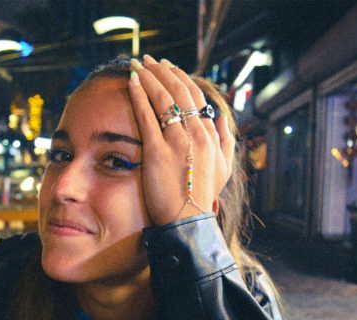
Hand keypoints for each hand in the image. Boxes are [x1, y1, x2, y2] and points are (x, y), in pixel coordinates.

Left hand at [128, 55, 234, 224]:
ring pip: (163, 99)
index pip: (195, 97)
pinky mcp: (158, 152)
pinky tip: (132, 82)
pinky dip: (139, 95)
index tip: (168, 67)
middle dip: (162, 71)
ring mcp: (177, 142)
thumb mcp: (223, 168)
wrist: (189, 223)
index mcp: (210, 136)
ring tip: (137, 64)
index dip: (180, 78)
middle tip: (149, 59)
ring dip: (149, 76)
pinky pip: (147, 116)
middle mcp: (196, 134)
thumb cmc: (202, 198)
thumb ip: (224, 141)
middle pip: (179, 92)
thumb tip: (221, 118)